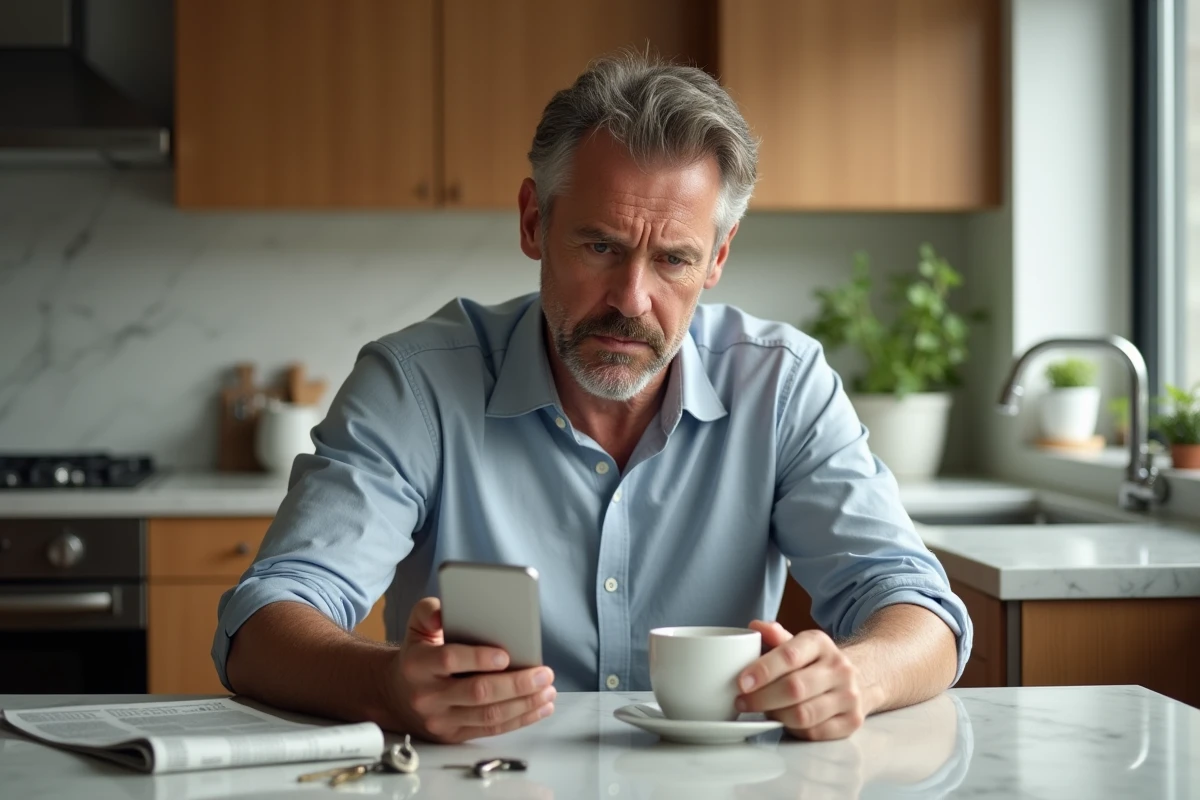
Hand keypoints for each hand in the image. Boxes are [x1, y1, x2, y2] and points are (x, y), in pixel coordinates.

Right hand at [386, 597, 555, 742]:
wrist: (396, 694)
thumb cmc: (418, 655)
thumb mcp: (417, 626)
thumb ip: (429, 611)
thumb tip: (446, 611)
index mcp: (418, 664)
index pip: (449, 660)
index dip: (479, 658)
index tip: (506, 654)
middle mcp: (427, 696)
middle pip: (477, 693)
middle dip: (516, 684)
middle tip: (544, 674)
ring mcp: (441, 720)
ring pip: (488, 716)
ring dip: (524, 704)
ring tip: (548, 690)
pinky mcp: (454, 735)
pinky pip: (491, 729)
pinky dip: (520, 719)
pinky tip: (539, 708)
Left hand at [735, 621, 868, 740]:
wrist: (857, 678)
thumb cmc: (814, 663)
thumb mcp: (796, 643)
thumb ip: (774, 636)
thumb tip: (754, 627)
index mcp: (820, 643)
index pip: (789, 656)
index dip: (763, 670)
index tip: (741, 682)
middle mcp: (839, 667)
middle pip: (795, 688)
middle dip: (762, 698)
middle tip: (742, 702)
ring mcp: (849, 695)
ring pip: (804, 714)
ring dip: (776, 716)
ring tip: (763, 711)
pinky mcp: (852, 721)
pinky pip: (814, 732)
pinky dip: (793, 730)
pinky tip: (784, 721)